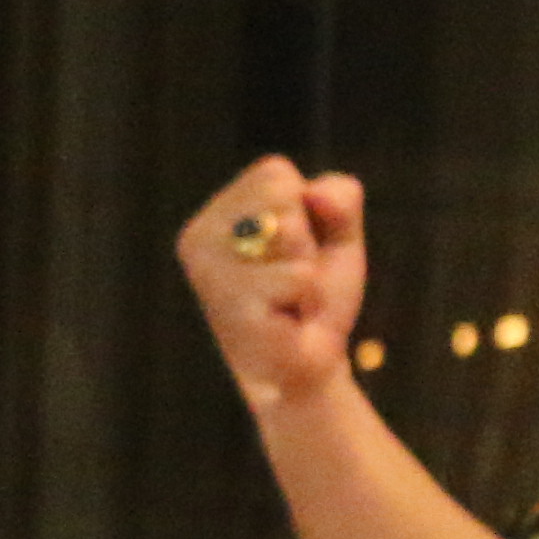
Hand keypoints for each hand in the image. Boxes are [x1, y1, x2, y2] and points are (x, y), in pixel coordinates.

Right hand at [177, 156, 368, 413]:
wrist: (309, 365)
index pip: (277, 173)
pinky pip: (301, 277)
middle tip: (293, 278)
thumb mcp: (338, 234)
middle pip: (283, 195)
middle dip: (307, 239)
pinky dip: (311, 298)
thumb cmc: (314, 296)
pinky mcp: (230, 307)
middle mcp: (199, 237)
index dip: (306, 211)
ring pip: (293, 234)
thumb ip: (339, 197)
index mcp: (216, 215)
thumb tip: (314, 194)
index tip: (296, 250)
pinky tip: (287, 318)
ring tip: (289, 300)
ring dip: (309, 272)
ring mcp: (209, 273)